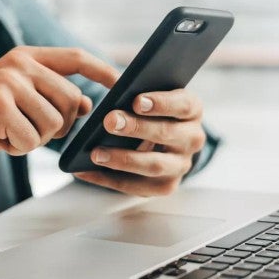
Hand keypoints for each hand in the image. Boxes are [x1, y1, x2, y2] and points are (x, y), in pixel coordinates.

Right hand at [0, 46, 119, 166]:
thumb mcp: (17, 100)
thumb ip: (50, 96)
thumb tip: (89, 106)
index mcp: (25, 57)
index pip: (75, 58)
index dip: (102, 71)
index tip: (121, 85)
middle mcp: (19, 63)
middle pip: (73, 100)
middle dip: (59, 126)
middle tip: (28, 130)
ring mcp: (9, 81)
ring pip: (55, 123)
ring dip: (35, 139)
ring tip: (7, 132)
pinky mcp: (0, 104)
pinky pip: (32, 138)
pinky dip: (17, 148)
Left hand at [75, 89, 204, 196]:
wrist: (163, 142)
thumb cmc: (151, 112)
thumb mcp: (151, 98)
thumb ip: (138, 94)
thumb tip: (114, 92)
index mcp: (192, 110)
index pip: (183, 105)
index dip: (161, 103)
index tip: (136, 100)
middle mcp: (192, 139)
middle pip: (166, 133)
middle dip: (136, 128)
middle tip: (109, 121)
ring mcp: (180, 165)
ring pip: (154, 164)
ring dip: (123, 159)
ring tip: (95, 153)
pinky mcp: (165, 186)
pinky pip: (136, 186)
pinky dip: (108, 179)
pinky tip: (86, 170)